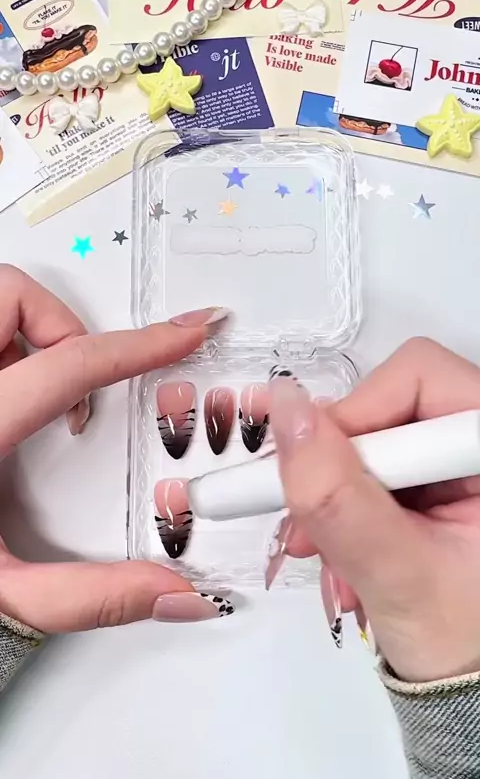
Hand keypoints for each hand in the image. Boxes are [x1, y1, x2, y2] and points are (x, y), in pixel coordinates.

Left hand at [0, 265, 231, 630]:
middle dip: (61, 322)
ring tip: (41, 383)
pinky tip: (8, 395)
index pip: (69, 366)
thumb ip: (85, 597)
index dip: (139, 346)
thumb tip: (168, 592)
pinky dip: (4, 345)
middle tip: (80, 374)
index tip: (181, 332)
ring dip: (28, 329)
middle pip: (9, 293)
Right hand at [269, 338, 479, 681]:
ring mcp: (459, 464)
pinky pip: (376, 466)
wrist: (473, 691)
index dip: (357, 417)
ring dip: (336, 492)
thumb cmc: (467, 646)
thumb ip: (339, 498)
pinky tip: (343, 552)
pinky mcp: (438, 482)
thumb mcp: (399, 576)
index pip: (419, 379)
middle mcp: (478, 444)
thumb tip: (287, 414)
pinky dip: (347, 505)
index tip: (309, 471)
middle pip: (390, 404)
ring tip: (324, 553)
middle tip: (305, 523)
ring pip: (375, 437)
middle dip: (338, 466)